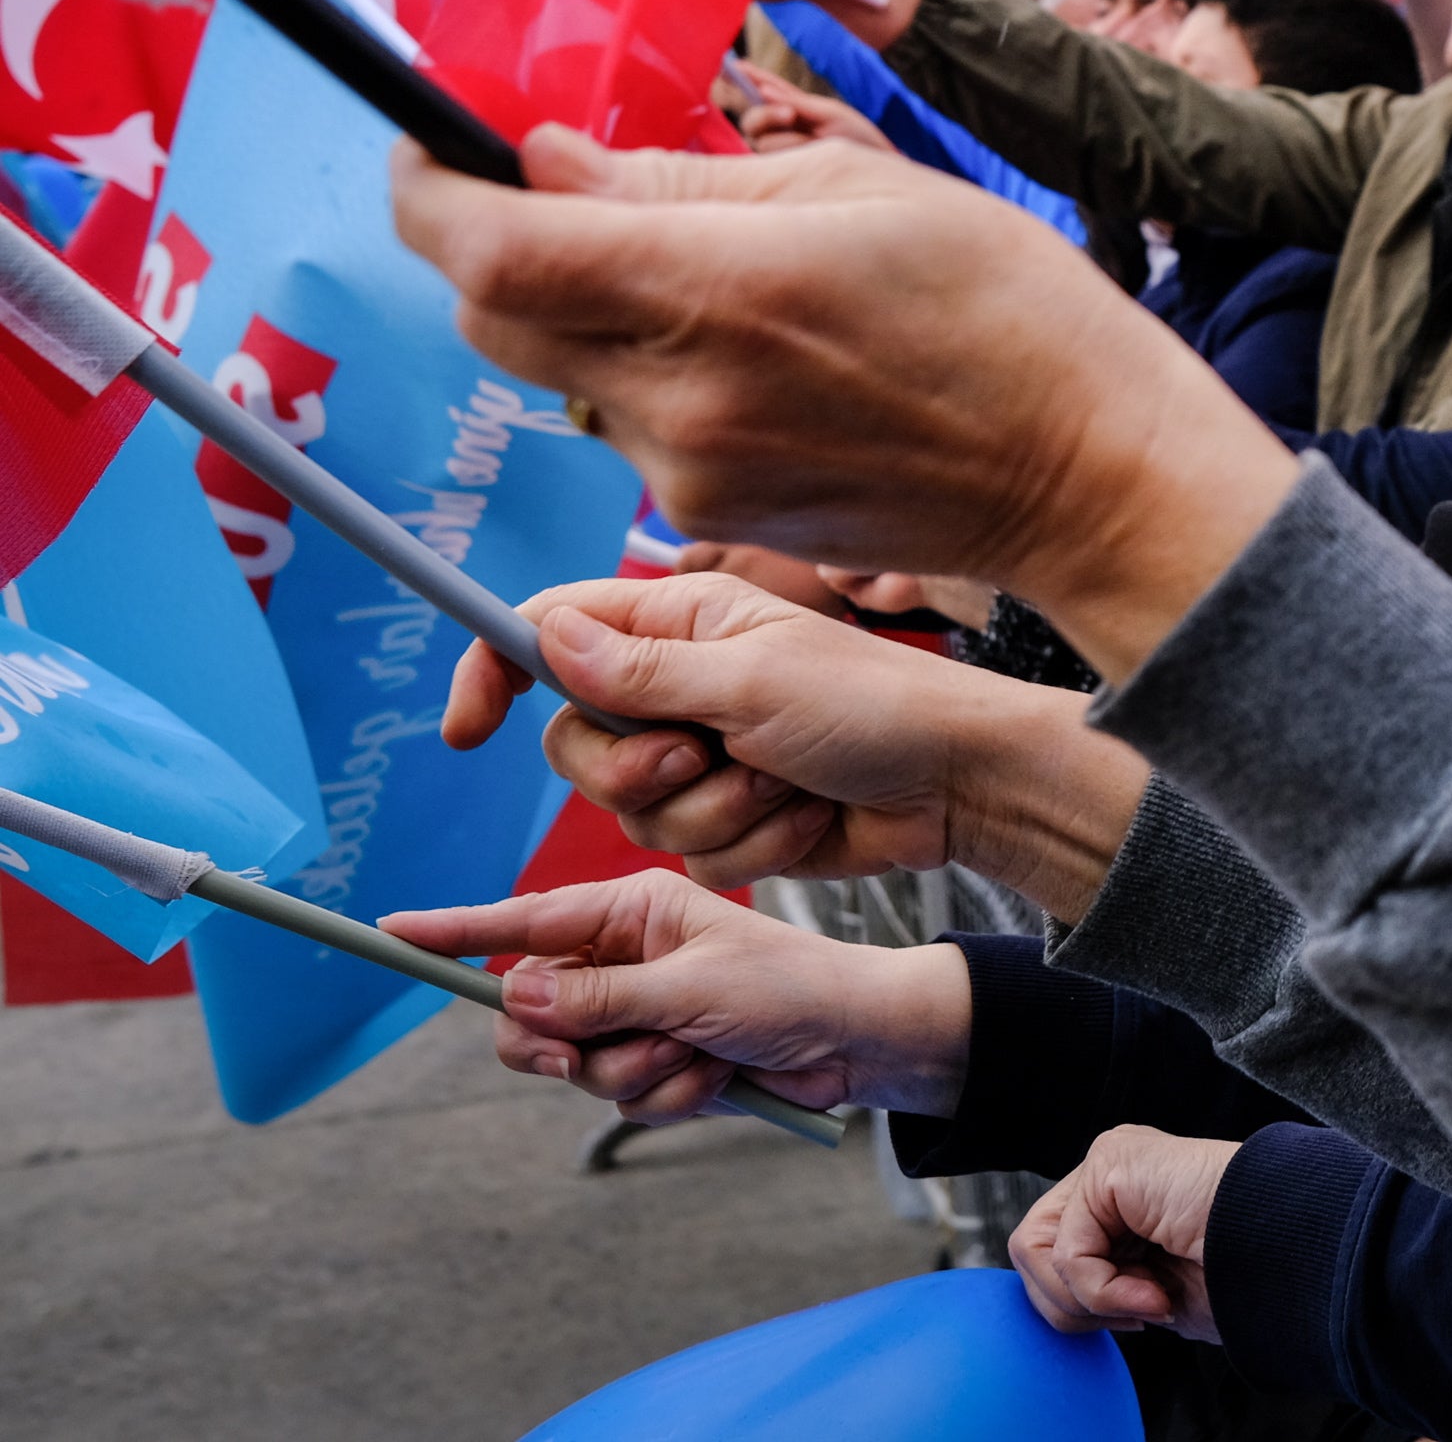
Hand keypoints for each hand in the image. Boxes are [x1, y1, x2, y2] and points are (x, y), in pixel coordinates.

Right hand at [383, 868, 970, 1121]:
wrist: (856, 1044)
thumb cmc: (791, 991)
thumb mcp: (693, 988)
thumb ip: (599, 998)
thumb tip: (512, 996)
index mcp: (634, 910)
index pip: (526, 920)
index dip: (456, 931)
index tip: (389, 931)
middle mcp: (626, 957)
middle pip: (530, 1011)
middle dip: (566, 1041)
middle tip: (596, 1051)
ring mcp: (638, 1013)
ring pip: (574, 1063)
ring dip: (637, 1070)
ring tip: (699, 1051)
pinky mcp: (657, 1061)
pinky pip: (620, 1095)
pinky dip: (668, 1093)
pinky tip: (716, 1075)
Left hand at [393, 124, 1291, 678]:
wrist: (1088, 472)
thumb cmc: (1006, 307)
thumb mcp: (860, 187)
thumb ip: (681, 178)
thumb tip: (547, 159)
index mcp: (718, 288)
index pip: (492, 251)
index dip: (431, 192)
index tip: (432, 147)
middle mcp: (683, 395)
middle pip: (494, 318)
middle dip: (497, 247)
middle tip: (559, 189)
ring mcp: (692, 471)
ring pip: (563, 374)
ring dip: (590, 312)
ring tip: (716, 278)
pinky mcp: (716, 518)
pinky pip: (633, 427)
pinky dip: (654, 373)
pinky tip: (759, 352)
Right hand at [442, 571, 1004, 882]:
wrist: (956, 786)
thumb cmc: (875, 710)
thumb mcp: (753, 683)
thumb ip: (643, 671)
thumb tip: (548, 635)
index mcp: (684, 624)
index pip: (552, 629)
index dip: (496, 672)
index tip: (468, 730)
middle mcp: (681, 686)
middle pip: (576, 744)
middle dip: (633, 769)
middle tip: (699, 754)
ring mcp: (704, 756)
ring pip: (632, 812)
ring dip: (714, 809)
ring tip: (785, 781)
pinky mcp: (730, 818)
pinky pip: (688, 854)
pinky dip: (749, 844)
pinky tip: (806, 817)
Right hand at [723, 60, 896, 156]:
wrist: (877, 165)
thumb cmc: (857, 136)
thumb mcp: (830, 113)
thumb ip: (797, 103)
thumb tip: (762, 91)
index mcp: (793, 108)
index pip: (765, 90)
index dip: (748, 78)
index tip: (733, 65)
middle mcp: (781, 129)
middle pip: (751, 120)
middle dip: (765, 114)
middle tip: (790, 113)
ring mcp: (782, 151)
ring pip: (763, 141)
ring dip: (790, 138)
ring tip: (819, 140)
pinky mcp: (786, 170)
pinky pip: (776, 157)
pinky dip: (794, 148)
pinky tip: (811, 147)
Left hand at [1013, 1126, 1235, 1342]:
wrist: (1289, 1249)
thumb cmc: (1244, 1273)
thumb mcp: (1153, 1294)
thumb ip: (1100, 1288)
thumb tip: (1056, 1305)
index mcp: (1122, 1203)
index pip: (1052, 1257)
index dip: (1084, 1307)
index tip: (1145, 1315)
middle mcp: (1110, 1177)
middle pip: (1031, 1253)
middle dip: (1076, 1304)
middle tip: (1142, 1310)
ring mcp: (1109, 1163)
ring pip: (1034, 1249)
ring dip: (1089, 1298)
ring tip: (1148, 1298)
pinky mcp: (1112, 1161)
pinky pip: (1067, 1250)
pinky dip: (1104, 1290)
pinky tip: (1154, 1293)